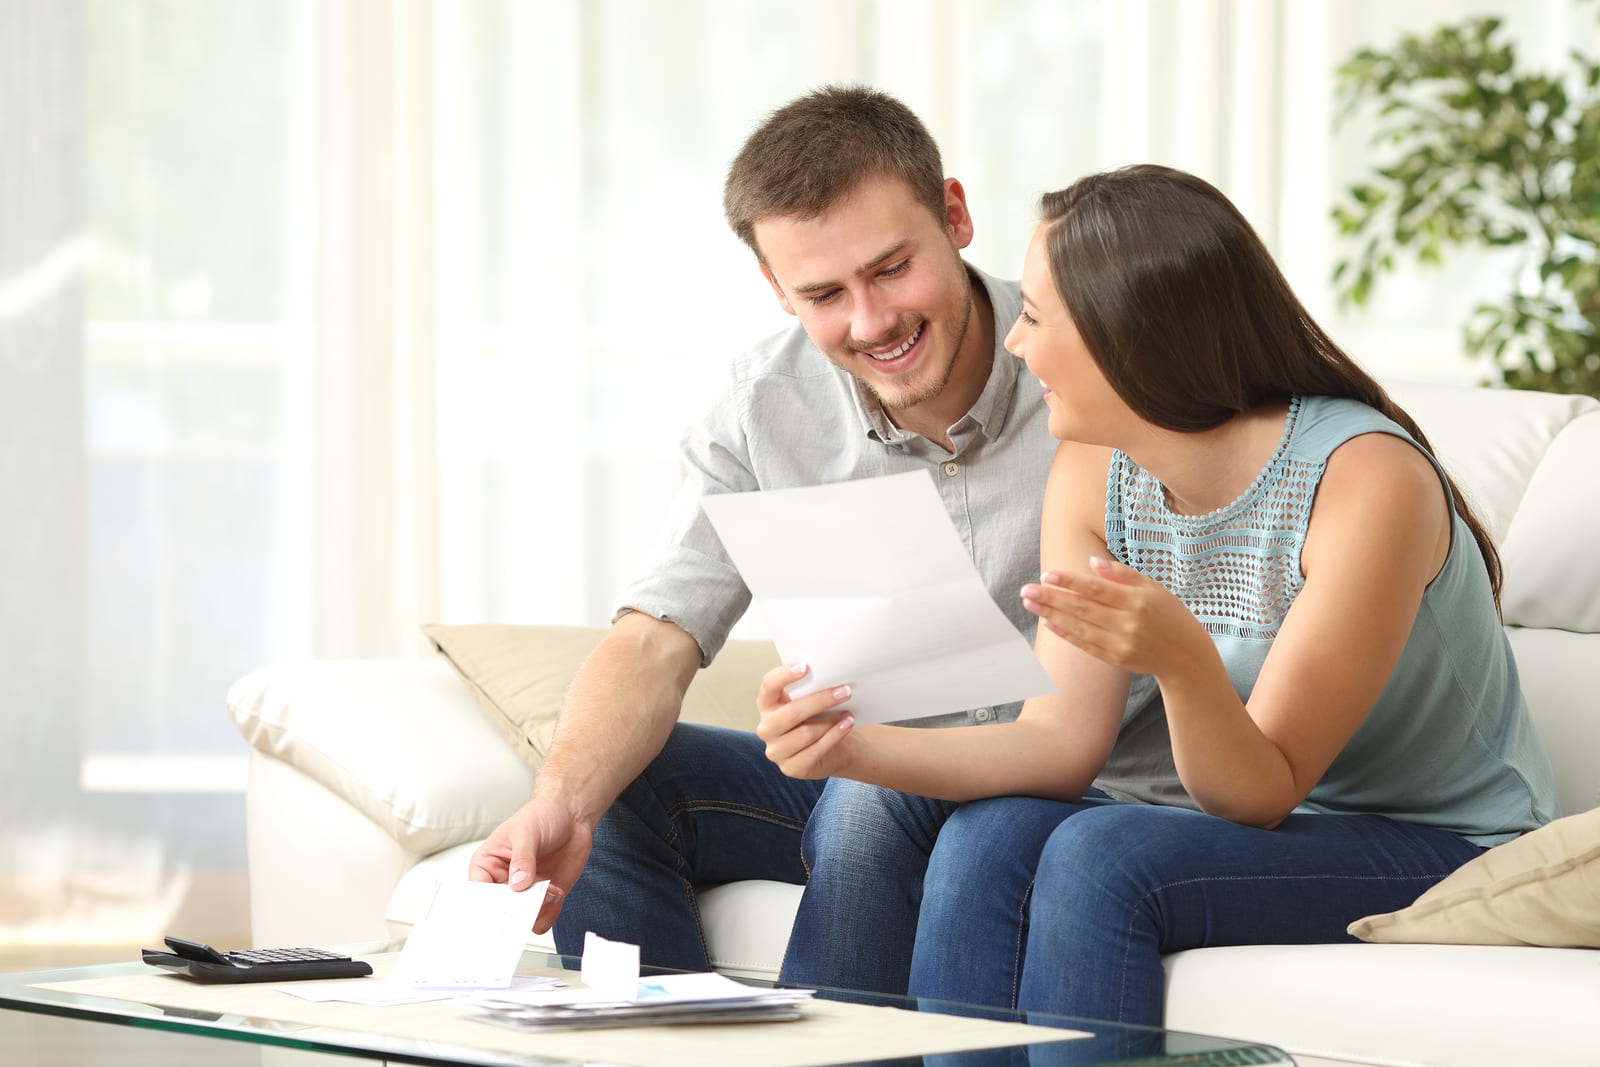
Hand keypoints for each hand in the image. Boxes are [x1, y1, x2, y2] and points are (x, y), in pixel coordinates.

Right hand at [467, 794, 590, 934]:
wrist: (571, 815)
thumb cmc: (541, 816)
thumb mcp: (527, 832)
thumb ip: (522, 859)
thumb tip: (517, 884)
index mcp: (487, 865)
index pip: (478, 892)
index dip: (484, 905)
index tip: (498, 910)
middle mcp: (502, 882)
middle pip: (499, 911)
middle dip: (513, 912)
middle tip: (528, 904)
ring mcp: (524, 892)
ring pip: (521, 918)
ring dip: (536, 911)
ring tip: (551, 891)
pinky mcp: (544, 897)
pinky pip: (542, 917)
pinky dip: (550, 911)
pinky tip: (558, 892)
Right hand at [754, 661, 855, 778]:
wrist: (829, 746)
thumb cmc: (818, 716)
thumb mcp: (809, 700)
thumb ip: (810, 687)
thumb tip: (827, 671)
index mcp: (767, 704)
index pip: (768, 686)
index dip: (784, 676)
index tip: (806, 667)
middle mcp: (766, 728)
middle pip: (790, 713)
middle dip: (820, 701)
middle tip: (845, 691)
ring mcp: (776, 751)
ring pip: (805, 733)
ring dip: (831, 721)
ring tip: (849, 711)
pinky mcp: (791, 768)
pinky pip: (815, 751)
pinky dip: (834, 736)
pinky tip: (847, 724)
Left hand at [1022, 556, 1208, 678]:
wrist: (1187, 656)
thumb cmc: (1170, 615)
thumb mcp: (1154, 588)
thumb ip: (1123, 574)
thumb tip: (1091, 561)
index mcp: (1138, 601)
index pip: (1096, 589)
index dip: (1070, 582)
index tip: (1047, 574)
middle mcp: (1128, 623)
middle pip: (1082, 608)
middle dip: (1051, 598)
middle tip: (1026, 590)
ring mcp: (1121, 643)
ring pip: (1079, 627)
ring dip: (1051, 615)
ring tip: (1029, 604)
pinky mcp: (1116, 659)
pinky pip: (1086, 645)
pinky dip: (1066, 634)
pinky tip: (1048, 623)